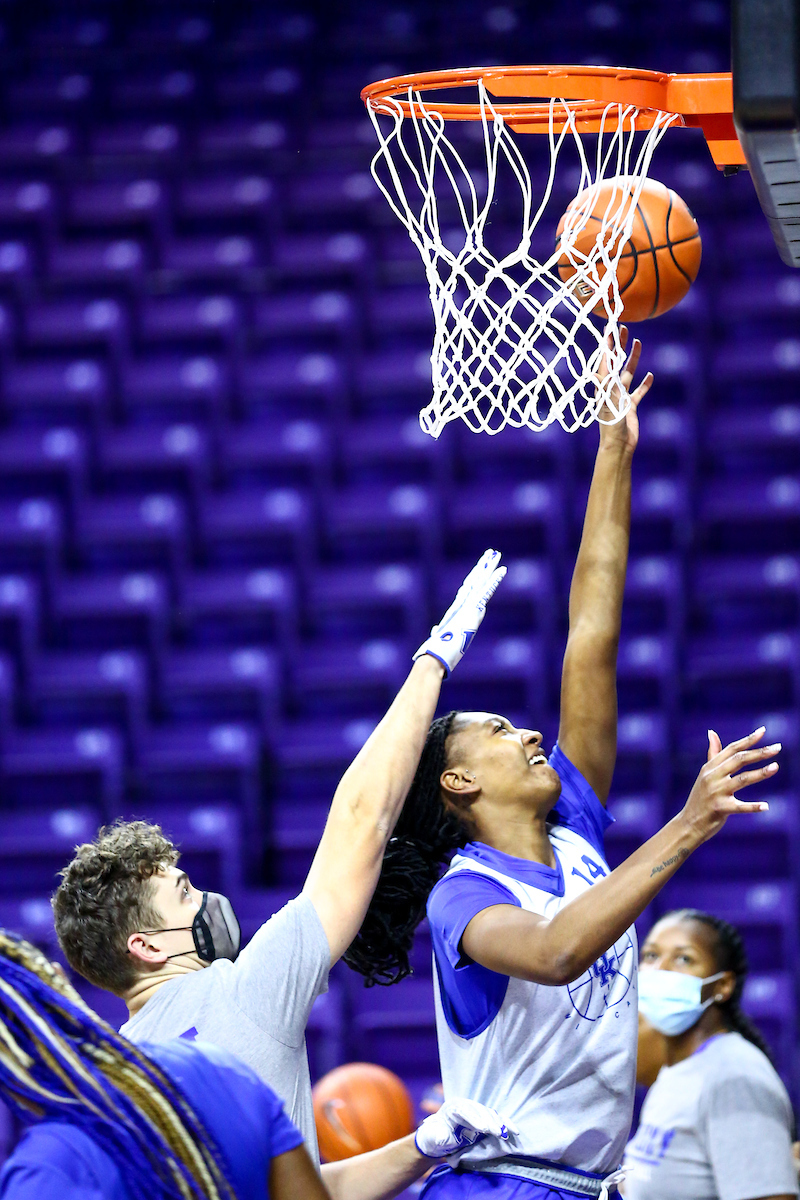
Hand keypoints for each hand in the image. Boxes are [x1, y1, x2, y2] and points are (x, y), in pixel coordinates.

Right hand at [413, 549, 505, 676]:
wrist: (437, 652)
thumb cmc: (437, 648)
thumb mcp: (440, 638)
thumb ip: (439, 633)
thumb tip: (435, 632)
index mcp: (457, 609)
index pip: (467, 590)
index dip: (474, 578)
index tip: (480, 568)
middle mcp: (462, 603)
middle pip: (474, 580)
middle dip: (482, 566)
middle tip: (490, 552)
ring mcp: (467, 604)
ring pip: (480, 581)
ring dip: (489, 567)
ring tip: (497, 553)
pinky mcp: (473, 607)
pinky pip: (486, 590)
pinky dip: (495, 580)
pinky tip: (502, 570)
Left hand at [414, 1098, 518, 1158]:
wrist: (437, 1138)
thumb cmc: (433, 1138)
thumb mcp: (432, 1138)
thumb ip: (437, 1137)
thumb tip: (443, 1136)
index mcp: (452, 1108)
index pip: (464, 1111)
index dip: (474, 1119)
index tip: (483, 1129)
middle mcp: (465, 1105)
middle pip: (479, 1111)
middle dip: (489, 1122)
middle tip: (498, 1133)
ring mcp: (475, 1111)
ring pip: (489, 1114)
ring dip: (499, 1124)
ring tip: (506, 1134)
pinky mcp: (483, 1118)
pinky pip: (496, 1119)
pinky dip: (505, 1124)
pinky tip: (514, 1131)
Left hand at [596, 326, 652, 453]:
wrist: (618, 446)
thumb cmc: (611, 425)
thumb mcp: (608, 402)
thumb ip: (606, 385)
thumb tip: (598, 370)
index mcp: (604, 384)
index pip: (605, 359)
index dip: (607, 343)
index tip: (609, 327)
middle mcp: (611, 387)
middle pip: (615, 361)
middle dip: (619, 344)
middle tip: (623, 328)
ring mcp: (621, 395)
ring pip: (628, 372)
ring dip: (633, 358)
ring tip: (638, 342)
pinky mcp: (630, 405)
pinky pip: (638, 391)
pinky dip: (644, 384)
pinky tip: (651, 376)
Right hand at [679, 727, 779, 846]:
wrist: (688, 824)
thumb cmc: (700, 798)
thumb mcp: (705, 775)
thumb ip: (712, 754)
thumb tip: (711, 732)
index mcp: (710, 767)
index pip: (732, 749)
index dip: (748, 740)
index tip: (763, 731)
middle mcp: (712, 777)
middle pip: (739, 760)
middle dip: (759, 753)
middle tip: (778, 748)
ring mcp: (715, 792)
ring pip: (742, 779)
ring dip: (761, 773)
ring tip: (776, 767)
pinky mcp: (719, 809)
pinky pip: (739, 807)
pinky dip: (753, 806)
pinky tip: (766, 806)